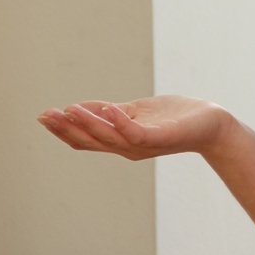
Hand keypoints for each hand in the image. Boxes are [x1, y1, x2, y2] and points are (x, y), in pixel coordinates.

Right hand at [37, 95, 231, 160]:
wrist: (212, 124)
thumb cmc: (176, 117)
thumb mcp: (137, 112)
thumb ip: (111, 112)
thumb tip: (80, 107)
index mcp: (120, 141)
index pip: (85, 140)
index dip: (63, 130)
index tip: (42, 116)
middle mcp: (128, 148)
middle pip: (90, 142)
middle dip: (65, 129)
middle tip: (44, 115)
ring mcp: (143, 145)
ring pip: (108, 138)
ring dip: (87, 123)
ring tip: (68, 109)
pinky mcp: (160, 137)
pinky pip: (134, 132)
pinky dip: (119, 121)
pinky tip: (108, 107)